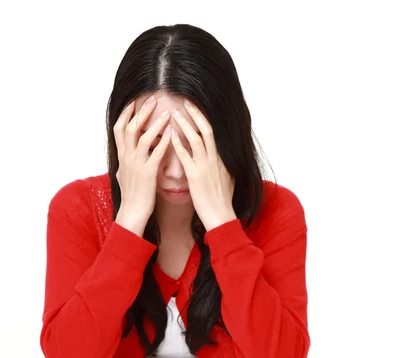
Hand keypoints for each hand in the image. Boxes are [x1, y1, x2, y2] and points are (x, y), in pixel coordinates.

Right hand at [113, 96, 171, 232]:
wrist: (132, 213)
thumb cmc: (131, 195)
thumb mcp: (124, 174)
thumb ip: (126, 161)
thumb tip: (124, 153)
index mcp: (122, 157)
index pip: (118, 129)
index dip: (126, 114)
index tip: (134, 102)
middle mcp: (127, 158)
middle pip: (129, 128)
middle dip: (141, 112)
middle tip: (152, 99)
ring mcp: (136, 165)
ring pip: (142, 138)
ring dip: (154, 124)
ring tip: (166, 113)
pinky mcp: (147, 174)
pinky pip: (156, 154)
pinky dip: (163, 142)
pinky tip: (172, 133)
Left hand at [171, 99, 236, 230]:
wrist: (221, 216)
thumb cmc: (222, 201)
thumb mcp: (227, 178)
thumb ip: (222, 165)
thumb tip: (221, 158)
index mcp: (221, 158)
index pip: (213, 133)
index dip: (204, 118)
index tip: (196, 108)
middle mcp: (215, 158)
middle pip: (207, 129)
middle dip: (196, 114)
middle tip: (185, 101)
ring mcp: (206, 166)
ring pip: (197, 138)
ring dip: (185, 124)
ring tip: (175, 113)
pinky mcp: (196, 176)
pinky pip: (186, 156)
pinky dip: (178, 143)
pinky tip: (170, 135)